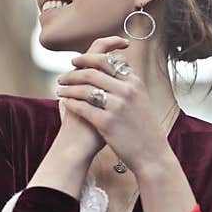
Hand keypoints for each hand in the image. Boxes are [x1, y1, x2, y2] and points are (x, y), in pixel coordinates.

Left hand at [56, 38, 171, 177]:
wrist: (152, 153)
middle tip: (62, 77)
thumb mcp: (141, 99)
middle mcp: (126, 90)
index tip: (75, 61)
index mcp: (134, 82)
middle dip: (72, 73)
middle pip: (92, 72)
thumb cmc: (143, 127)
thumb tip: (114, 67)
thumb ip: (127, 83)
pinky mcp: (107, 122)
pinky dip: (71, 104)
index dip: (87, 58)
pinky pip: (83, 108)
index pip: (107, 60)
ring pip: (85, 89)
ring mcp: (117, 106)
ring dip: (68, 88)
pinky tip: (65, 104)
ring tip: (60, 91)